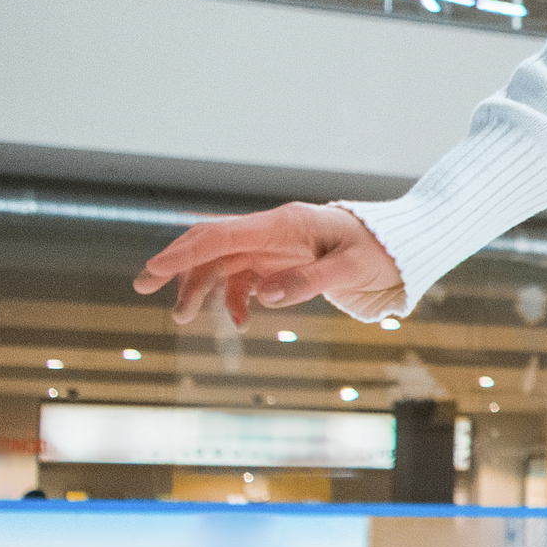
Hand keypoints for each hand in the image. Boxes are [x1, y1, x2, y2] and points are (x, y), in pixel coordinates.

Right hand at [136, 203, 402, 331]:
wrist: (405, 248)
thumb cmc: (383, 251)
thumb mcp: (353, 268)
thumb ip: (309, 281)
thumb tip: (263, 296)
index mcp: (286, 224)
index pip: (223, 235)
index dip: (184, 252)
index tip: (152, 269)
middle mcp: (274, 231)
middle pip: (212, 243)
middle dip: (176, 264)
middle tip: (142, 286)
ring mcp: (276, 247)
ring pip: (224, 264)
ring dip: (201, 287)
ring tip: (182, 317)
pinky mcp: (284, 262)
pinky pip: (247, 278)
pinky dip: (236, 299)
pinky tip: (238, 322)